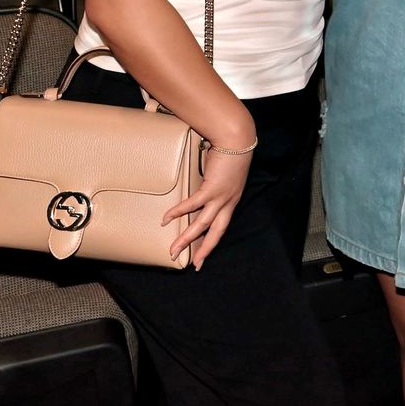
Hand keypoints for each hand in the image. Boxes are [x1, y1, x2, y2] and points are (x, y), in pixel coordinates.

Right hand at [167, 148, 251, 268]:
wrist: (237, 140)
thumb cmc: (233, 153)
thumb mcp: (227, 175)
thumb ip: (215, 185)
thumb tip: (199, 190)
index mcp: (232, 200)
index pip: (222, 227)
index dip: (212, 242)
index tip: (203, 257)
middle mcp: (229, 202)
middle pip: (216, 232)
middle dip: (203, 249)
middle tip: (192, 264)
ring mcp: (221, 197)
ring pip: (203, 224)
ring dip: (187, 238)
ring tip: (174, 249)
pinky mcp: (212, 188)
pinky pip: (193, 204)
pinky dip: (179, 212)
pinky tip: (167, 218)